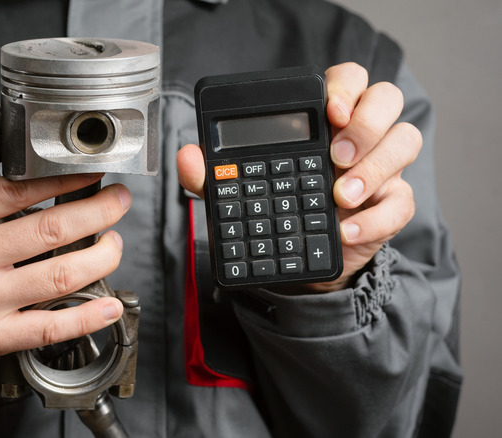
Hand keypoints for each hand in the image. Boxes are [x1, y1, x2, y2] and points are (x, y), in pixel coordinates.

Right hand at [0, 174, 130, 365]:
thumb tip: (42, 182)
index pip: (22, 189)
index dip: (67, 180)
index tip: (92, 176)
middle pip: (52, 229)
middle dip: (99, 212)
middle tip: (117, 203)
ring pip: (60, 276)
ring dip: (101, 257)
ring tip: (114, 245)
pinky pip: (49, 326)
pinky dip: (87, 316)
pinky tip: (109, 305)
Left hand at [177, 62, 421, 291]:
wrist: (297, 262)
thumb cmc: (272, 211)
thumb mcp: (236, 192)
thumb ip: (211, 174)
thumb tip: (187, 156)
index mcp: (324, 120)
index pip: (348, 80)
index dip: (345, 87)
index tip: (330, 110)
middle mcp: (359, 136)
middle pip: (387, 99)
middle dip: (366, 122)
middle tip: (336, 154)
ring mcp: (380, 168)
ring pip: (406, 141)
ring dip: (374, 167)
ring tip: (340, 195)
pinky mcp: (390, 204)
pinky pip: (401, 202)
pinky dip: (375, 217)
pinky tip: (346, 230)